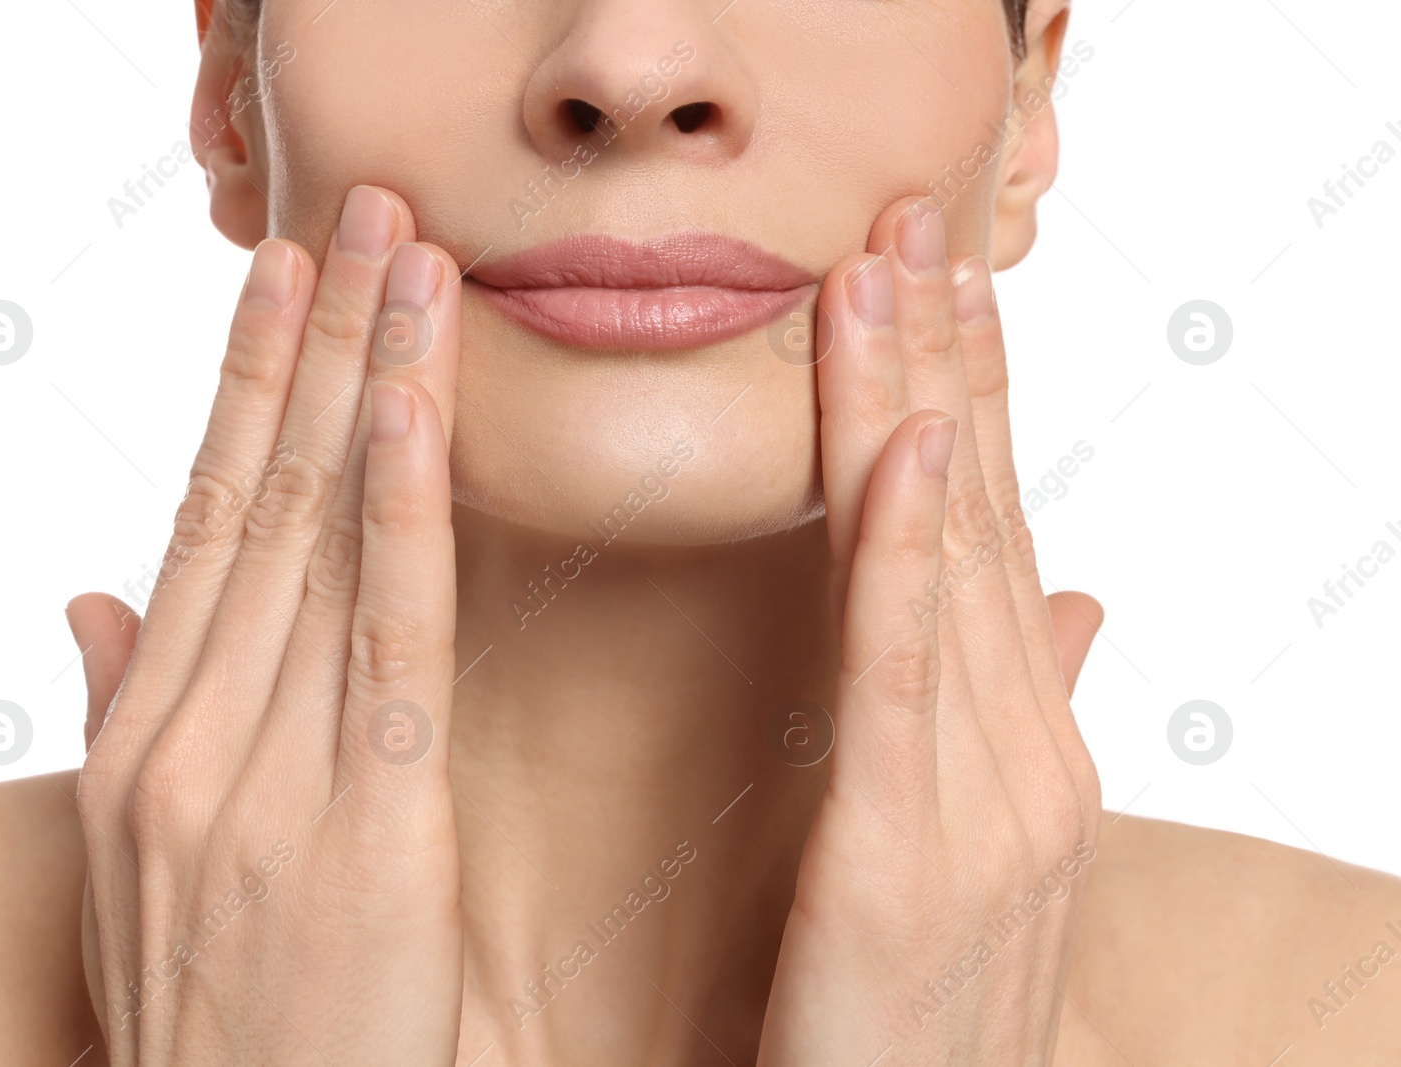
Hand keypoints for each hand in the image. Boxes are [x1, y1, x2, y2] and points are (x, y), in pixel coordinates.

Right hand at [65, 185, 463, 1065]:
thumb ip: (122, 721)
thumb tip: (93, 599)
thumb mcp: (140, 869)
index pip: (201, 521)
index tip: (276, 284)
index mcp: (142, 739)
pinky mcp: (366, 829)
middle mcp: (185, 735)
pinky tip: (411, 411)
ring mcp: (262, 778)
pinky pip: (387, 639)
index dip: (243, 390)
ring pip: (319, 540)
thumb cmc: (219, 1018)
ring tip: (405, 262)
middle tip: (359, 215)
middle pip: (261, 499)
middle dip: (315, 344)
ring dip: (366, 383)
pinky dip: (399, 514)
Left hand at [757, 199, 1103, 1064]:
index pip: (994, 536)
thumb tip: (1072, 600)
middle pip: (980, 519)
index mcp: (1027, 749)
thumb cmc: (917, 1013)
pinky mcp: (908, 861)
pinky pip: (905, 676)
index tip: (939, 280)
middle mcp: (1028, 758)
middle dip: (948, 362)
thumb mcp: (975, 853)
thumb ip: (1019, 716)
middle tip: (916, 217)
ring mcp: (986, 807)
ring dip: (920, 405)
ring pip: (948, 565)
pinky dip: (910, 553)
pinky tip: (911, 446)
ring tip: (894, 271)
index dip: (972, 397)